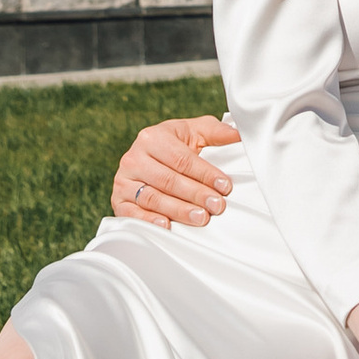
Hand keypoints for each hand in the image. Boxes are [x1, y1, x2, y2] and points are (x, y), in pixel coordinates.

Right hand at [111, 117, 238, 227]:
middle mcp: (134, 157)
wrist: (147, 157)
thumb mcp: (195, 132)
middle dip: (196, 194)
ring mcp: (124, 179)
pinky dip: (149, 220)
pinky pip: (133, 212)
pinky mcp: (118, 199)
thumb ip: (217, 132)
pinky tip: (167, 226)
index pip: (182, 159)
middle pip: (169, 180)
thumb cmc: (176, 145)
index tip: (225, 186)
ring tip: (201, 218)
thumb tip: (240, 134)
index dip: (205, 173)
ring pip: (153, 198)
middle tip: (217, 206)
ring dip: (179, 210)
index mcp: (152, 137)